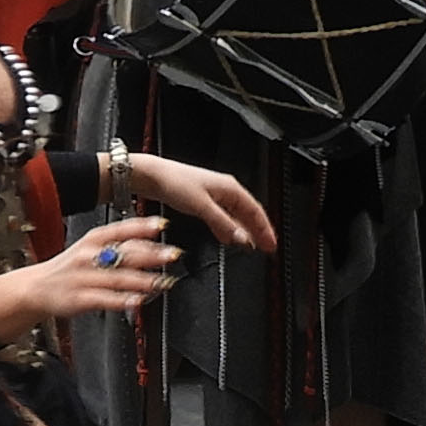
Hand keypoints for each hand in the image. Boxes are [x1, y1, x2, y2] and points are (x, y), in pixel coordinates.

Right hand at [0, 214, 183, 339]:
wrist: (35, 288)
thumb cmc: (69, 268)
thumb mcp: (90, 248)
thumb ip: (118, 245)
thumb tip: (152, 244)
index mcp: (93, 240)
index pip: (121, 229)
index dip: (143, 226)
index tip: (164, 224)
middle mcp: (89, 256)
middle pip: (124, 253)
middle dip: (152, 254)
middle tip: (173, 254)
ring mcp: (83, 277)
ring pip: (118, 277)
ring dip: (143, 280)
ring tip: (163, 281)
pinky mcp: (79, 299)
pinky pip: (104, 299)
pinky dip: (122, 301)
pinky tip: (138, 301)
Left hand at [112, 151, 274, 250]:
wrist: (153, 176)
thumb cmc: (175, 182)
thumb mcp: (202, 207)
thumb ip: (223, 224)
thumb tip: (242, 238)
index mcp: (231, 188)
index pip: (256, 211)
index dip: (266, 229)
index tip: (272, 245)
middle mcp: (226, 190)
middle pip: (249, 214)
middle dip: (259, 232)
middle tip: (267, 249)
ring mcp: (215, 195)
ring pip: (236, 216)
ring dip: (244, 232)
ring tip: (251, 246)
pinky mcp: (204, 201)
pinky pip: (224, 217)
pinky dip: (229, 229)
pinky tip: (228, 238)